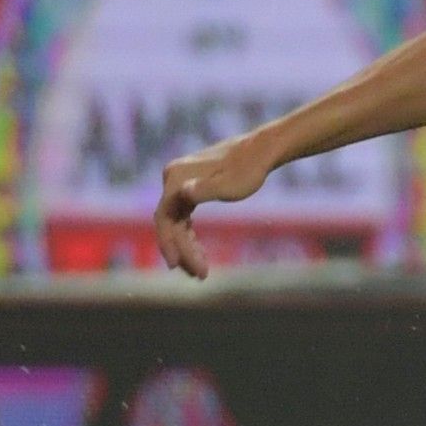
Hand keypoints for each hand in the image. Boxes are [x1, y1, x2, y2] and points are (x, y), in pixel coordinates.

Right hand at [153, 136, 273, 278]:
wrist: (261, 150)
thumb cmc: (249, 170)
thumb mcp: (229, 186)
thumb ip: (204, 190)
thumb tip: (183, 193)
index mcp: (177, 178)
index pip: (165, 218)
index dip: (169, 244)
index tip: (177, 267)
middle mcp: (173, 178)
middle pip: (170, 222)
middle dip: (183, 250)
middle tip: (199, 275)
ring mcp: (180, 181)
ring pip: (177, 221)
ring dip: (186, 246)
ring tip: (201, 270)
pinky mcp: (189, 185)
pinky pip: (183, 215)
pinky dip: (189, 234)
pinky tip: (199, 251)